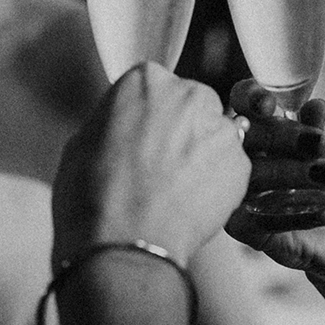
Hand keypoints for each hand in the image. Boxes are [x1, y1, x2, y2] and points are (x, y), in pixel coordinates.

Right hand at [54, 64, 247, 262]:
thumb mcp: (83, 141)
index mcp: (146, 80)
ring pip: (214, 136)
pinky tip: (193, 205)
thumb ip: (114, 121)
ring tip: (177, 191)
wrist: (123, 244)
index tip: (142, 140)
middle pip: (192, 106)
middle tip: (161, 167)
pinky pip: (230, 169)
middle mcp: (189, 93)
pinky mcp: (241, 164)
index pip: (155, 88)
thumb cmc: (92, 195)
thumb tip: (124, 125)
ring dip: (202, 156)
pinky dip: (217, 185)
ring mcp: (220, 128)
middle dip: (181, 131)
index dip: (148, 118)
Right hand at [223, 80, 324, 281]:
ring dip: (287, 173)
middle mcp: (250, 159)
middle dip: (276, 135)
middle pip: (239, 137)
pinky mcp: (251, 231)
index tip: (269, 103)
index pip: (243, 102)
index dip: (249, 97)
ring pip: (247, 177)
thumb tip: (314, 108)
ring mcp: (246, 195)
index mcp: (268, 130)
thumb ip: (323, 133)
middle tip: (313, 143)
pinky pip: (254, 221)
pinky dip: (293, 215)